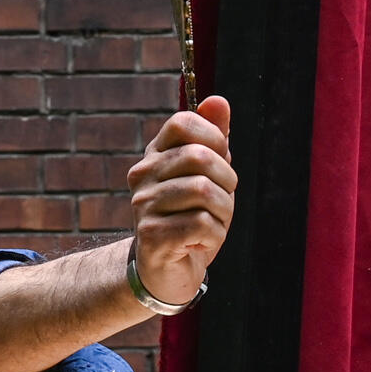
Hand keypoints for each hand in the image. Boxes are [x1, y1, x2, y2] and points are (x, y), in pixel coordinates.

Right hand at [130, 96, 234, 304]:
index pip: (183, 123)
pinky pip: (201, 224)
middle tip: (223, 202)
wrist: (167, 270)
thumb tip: (217, 101)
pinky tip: (202, 242)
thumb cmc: (191, 218)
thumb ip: (214, 139)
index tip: (221, 162)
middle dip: (227, 182)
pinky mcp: (152, 235)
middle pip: (200, 157)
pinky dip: (214, 236)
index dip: (213, 138)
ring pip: (205, 192)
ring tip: (213, 224)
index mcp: (155, 155)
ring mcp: (143, 205)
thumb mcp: (209, 176)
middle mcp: (143, 175)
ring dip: (224, 213)